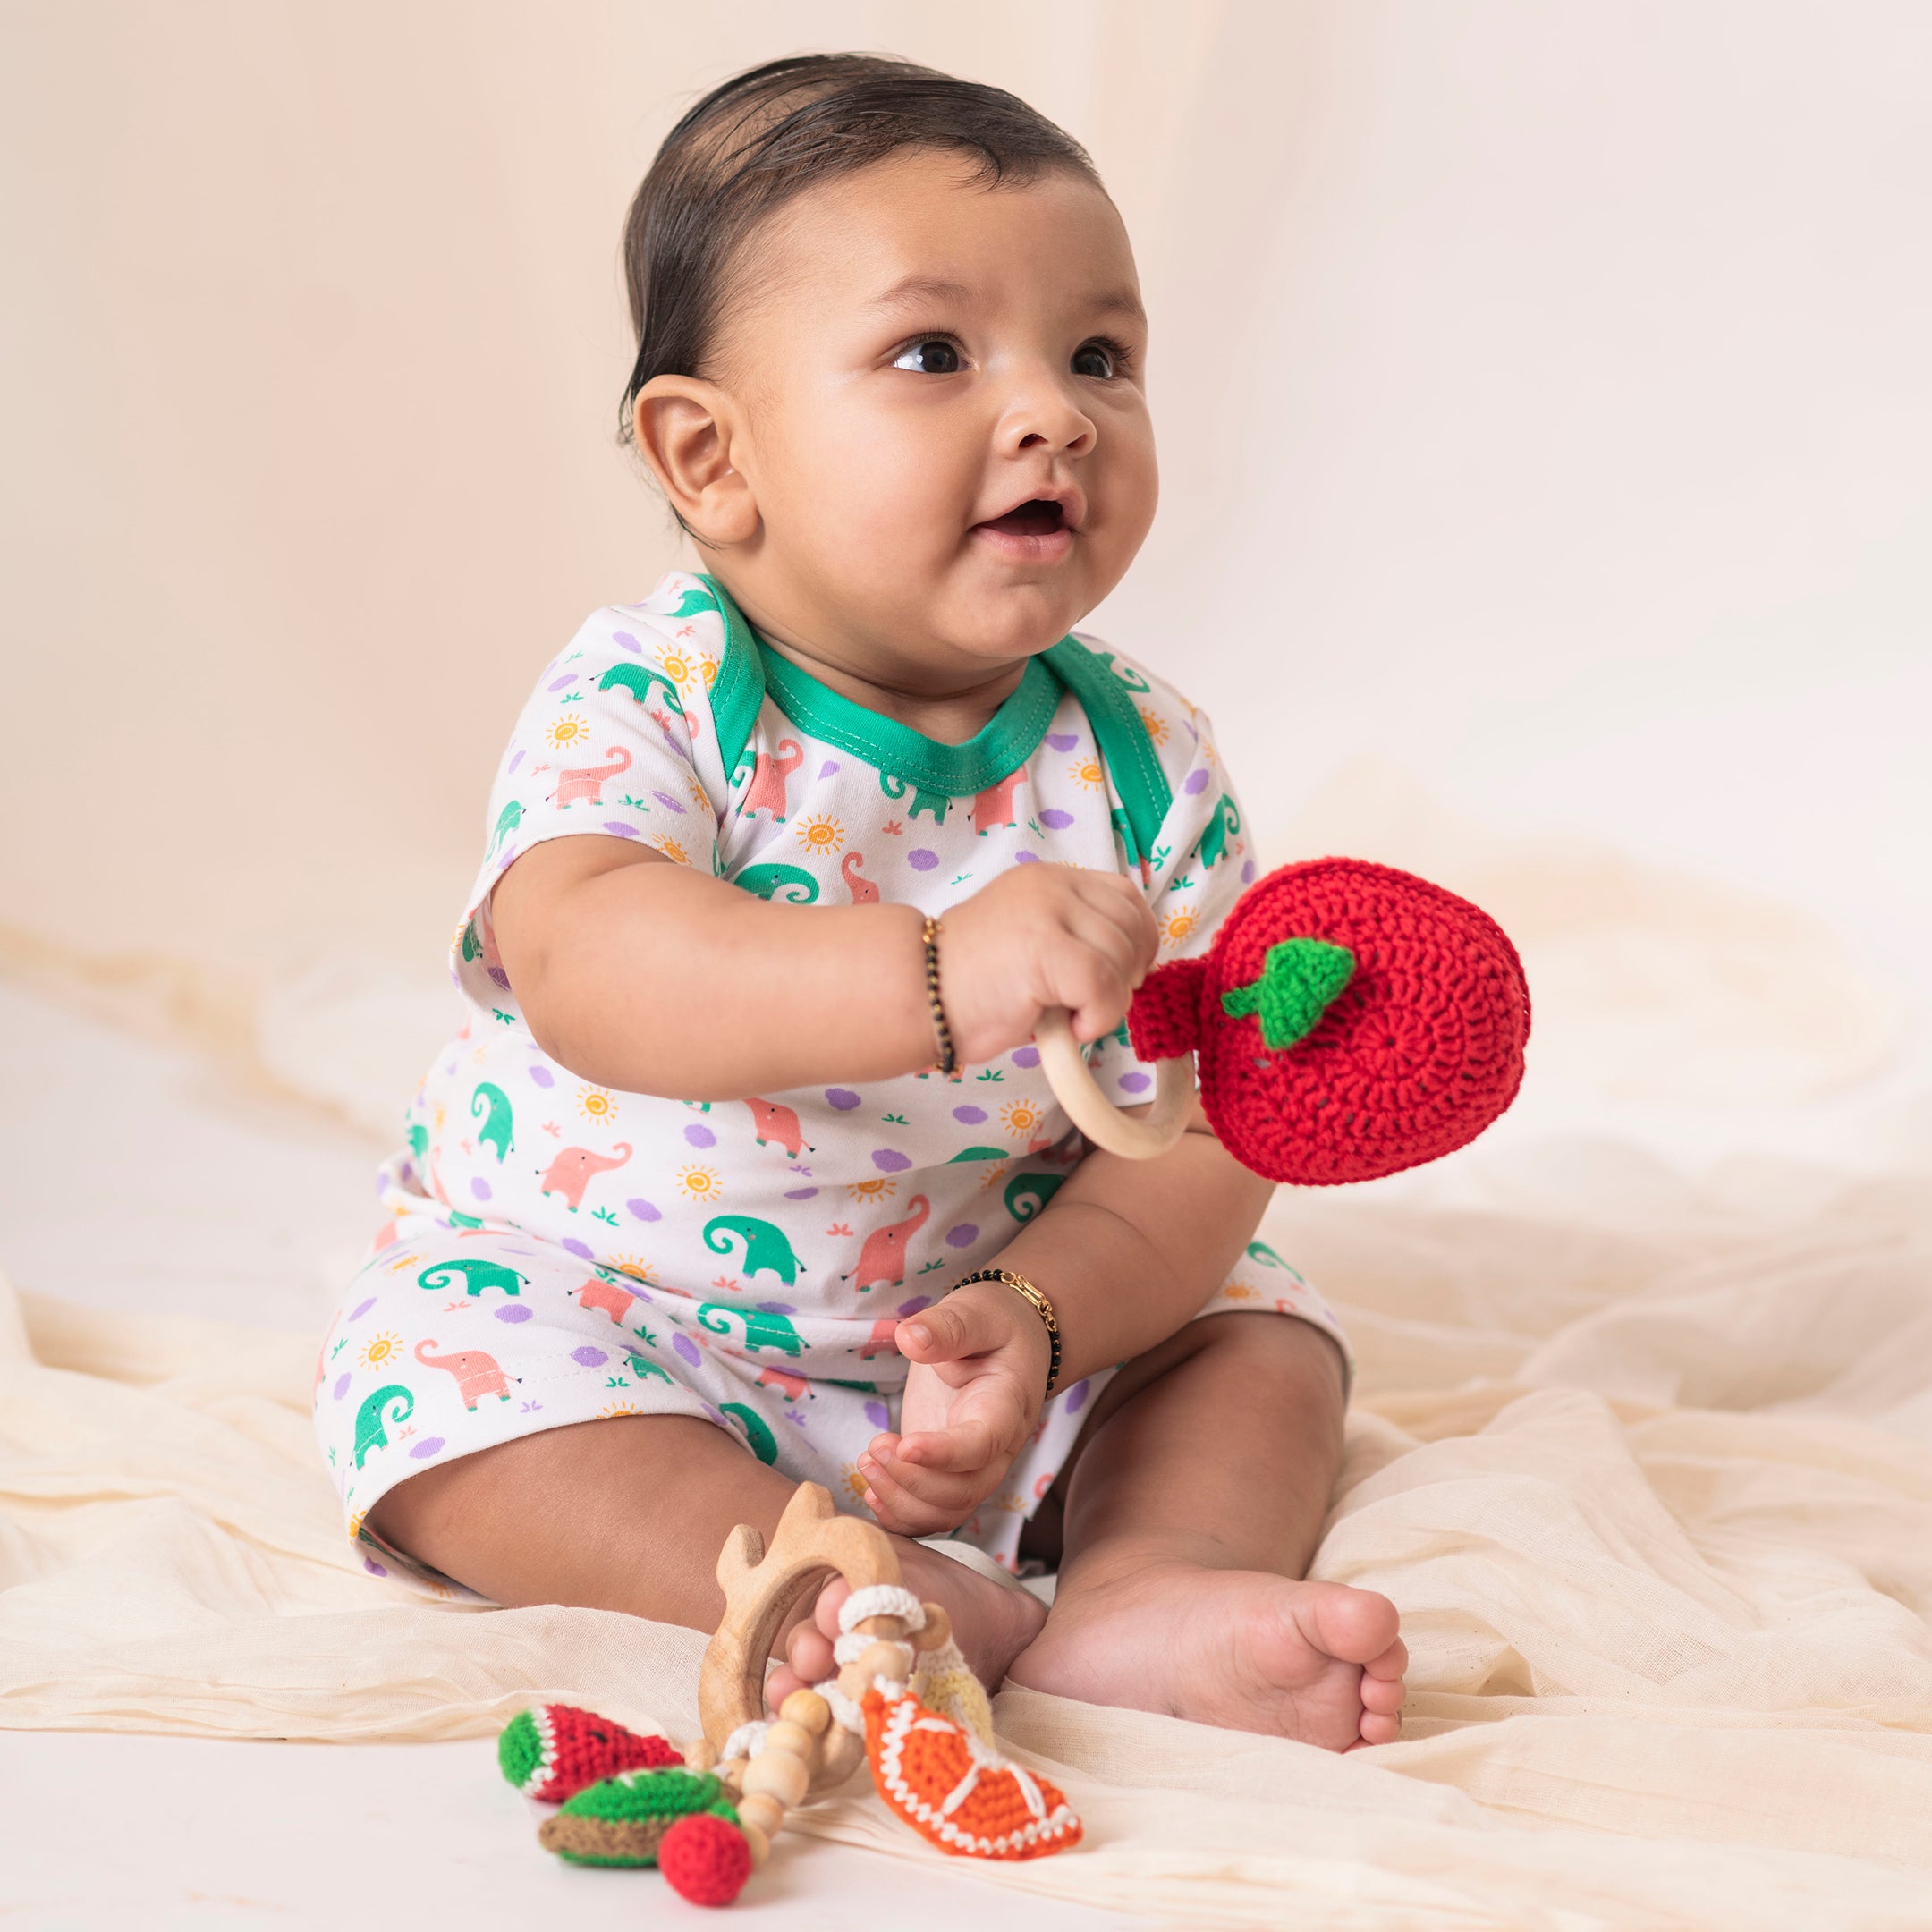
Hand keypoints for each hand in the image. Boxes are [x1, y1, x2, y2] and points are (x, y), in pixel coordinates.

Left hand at [857, 1282, 1052, 1536]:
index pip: (982, 1444)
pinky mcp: (950, 1472)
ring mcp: (974, 1466)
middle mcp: (997, 1448)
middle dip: (912, 1481)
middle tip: (874, 1446)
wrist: (1010, 1343)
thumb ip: (947, 1327)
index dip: (944, 1454)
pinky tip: (872, 1490)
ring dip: (901, 1500)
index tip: (904, 1445)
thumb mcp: (975, 1312)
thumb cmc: (994, 1325)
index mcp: (1006, 1406)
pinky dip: (900, 1515)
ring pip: (947, 1512)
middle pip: (964, 1492)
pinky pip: (933, 1514)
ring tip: (866, 1462)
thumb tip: (908, 1338)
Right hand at [937, 862, 1158, 1064]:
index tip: (1126, 974)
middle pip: (1130, 925)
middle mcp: (1051, 885)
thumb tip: (1130, 966)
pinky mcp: (1046, 949)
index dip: (1138, 938)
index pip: (1124, 895)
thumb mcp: (1030, 940)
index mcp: (1048, 879)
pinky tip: (1071, 1029)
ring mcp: (1047, 912)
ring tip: (1074, 1018)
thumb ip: (1073, 936)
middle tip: (1095, 1004)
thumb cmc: (970, 984)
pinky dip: (1099, 1017)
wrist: (918, 996)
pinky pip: (1104, 985)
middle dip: (1127, 973)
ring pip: (1121, 958)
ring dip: (1111, 1001)